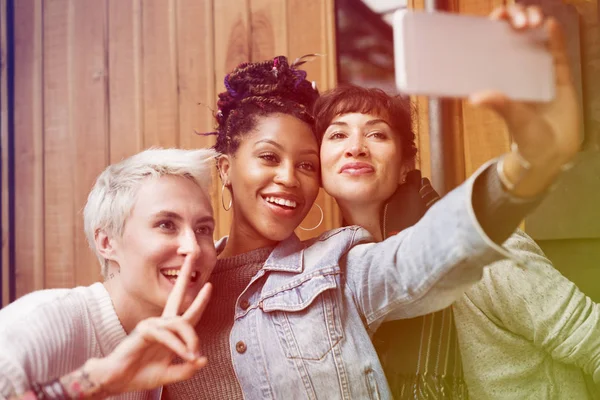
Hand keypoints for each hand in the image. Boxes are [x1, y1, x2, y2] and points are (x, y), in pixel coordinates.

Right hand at [76, 254, 211, 395]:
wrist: (117, 381)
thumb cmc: (141, 374)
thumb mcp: (170, 373)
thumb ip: (187, 368)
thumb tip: (204, 360)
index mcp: (169, 331)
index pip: (187, 312)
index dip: (199, 300)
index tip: (210, 284)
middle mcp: (161, 323)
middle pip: (177, 295)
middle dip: (185, 276)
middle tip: (192, 257)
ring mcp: (152, 324)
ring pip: (180, 324)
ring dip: (190, 339)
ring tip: (193, 355)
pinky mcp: (145, 330)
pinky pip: (167, 335)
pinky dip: (178, 345)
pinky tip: (185, 355)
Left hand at [469, 6, 580, 195]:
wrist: (554, 152)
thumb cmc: (528, 139)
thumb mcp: (514, 120)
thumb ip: (500, 106)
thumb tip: (476, 97)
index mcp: (501, 80)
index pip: (494, 47)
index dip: (494, 29)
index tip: (495, 19)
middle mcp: (518, 72)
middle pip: (514, 36)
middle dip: (514, 20)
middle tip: (516, 20)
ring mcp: (540, 72)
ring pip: (536, 39)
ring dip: (533, 24)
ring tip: (532, 21)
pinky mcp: (560, 77)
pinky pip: (557, 53)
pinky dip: (555, 38)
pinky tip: (551, 25)